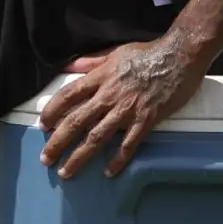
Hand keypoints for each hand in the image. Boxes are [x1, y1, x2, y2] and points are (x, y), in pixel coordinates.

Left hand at [38, 40, 206, 179]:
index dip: (52, 111)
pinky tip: (108, 171)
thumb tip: (68, 65)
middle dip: (58, 142)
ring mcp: (127, 110)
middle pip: (77, 121)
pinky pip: (129, 144)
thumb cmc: (148, 52)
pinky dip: (118, 159)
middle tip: (45, 158)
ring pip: (97, 136)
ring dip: (79, 156)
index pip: (68, 96)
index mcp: (100, 78)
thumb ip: (90, 61)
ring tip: (66, 171)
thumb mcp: (114, 51)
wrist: (180, 56)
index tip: (42, 125)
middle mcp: (109, 96)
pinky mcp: (147, 120)